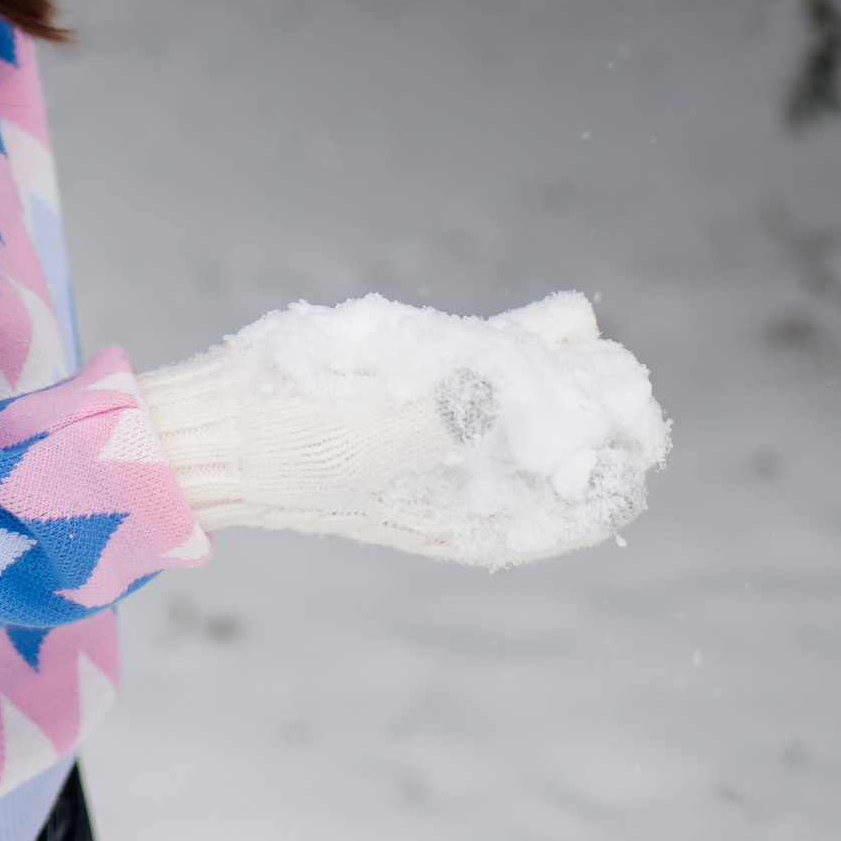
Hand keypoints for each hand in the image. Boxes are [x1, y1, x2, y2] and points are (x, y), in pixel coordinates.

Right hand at [136, 289, 669, 565]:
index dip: (618, 458)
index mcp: (480, 522)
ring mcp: (451, 437)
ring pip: (539, 400)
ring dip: (568, 366)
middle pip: (572, 449)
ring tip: (582, 329)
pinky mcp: (422, 395)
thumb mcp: (385, 431)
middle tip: (607, 362)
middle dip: (596, 404)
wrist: (215, 425)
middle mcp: (477, 486)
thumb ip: (459, 410)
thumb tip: (526, 382)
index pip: (586, 504)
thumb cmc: (297, 443)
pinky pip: (496, 372)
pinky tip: (557, 319)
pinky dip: (527, 346)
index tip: (624, 413)